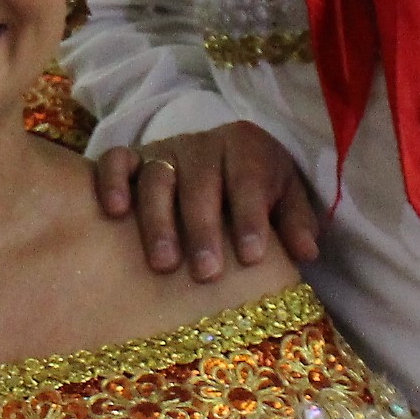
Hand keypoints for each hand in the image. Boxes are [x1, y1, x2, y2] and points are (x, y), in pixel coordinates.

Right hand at [93, 121, 321, 282]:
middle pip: (201, 183)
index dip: (251, 217)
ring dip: (159, 221)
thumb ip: (296, 222)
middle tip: (206, 273)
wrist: (220, 152)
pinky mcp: (133, 157)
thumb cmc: (255, 184)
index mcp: (246, 148)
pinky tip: (114, 212)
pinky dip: (112, 181)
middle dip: (203, 229)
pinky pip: (116, 160)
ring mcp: (165, 150)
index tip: (251, 258)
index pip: (249, 180)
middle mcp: (203, 145)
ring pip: (158, 178)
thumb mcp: (285, 195)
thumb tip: (307, 253)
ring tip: (164, 264)